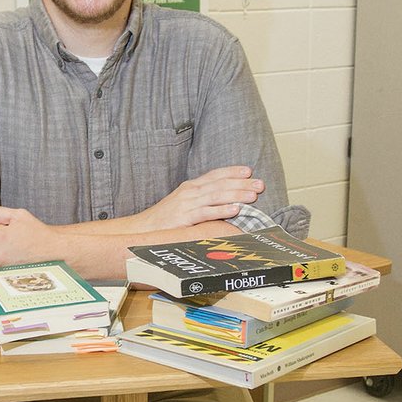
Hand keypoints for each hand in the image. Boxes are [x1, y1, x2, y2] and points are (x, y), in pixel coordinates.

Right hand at [135, 166, 263, 231]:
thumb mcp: (183, 205)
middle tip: (260, 184)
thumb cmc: (164, 220)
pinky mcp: (184, 219)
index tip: (249, 171)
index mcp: (190, 187)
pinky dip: (222, 210)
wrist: (142, 230)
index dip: (232, 172)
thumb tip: (222, 203)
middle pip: (220, 184)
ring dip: (237, 194)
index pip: (215, 175)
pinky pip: (207, 213)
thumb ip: (201, 202)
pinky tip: (236, 209)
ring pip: (216, 196)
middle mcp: (190, 192)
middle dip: (241, 183)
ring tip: (253, 195)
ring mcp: (187, 204)